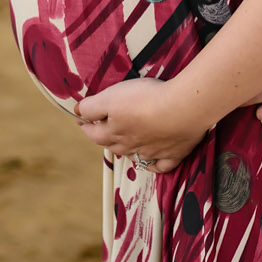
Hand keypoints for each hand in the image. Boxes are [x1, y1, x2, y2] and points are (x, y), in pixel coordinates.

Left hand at [76, 78, 208, 172]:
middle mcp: (129, 147)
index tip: (82, 119)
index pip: (93, 133)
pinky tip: (153, 160)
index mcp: (113, 133)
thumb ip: (91, 106)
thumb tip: (78, 112)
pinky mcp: (174, 154)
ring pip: (134, 156)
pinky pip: (160, 166)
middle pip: (112, 145)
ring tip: (128, 141)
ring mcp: (152, 152)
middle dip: (106, 137)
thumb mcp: (112, 96)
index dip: (86, 124)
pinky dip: (154, 164)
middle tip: (106, 127)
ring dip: (127, 150)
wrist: (184, 107)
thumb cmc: (147, 99)